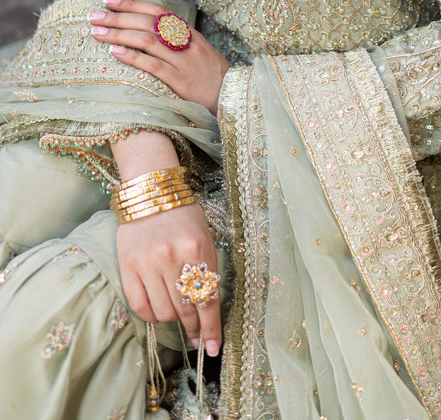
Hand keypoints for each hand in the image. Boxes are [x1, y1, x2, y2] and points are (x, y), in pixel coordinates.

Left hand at [89, 0, 229, 113]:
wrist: (235, 100)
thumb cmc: (214, 78)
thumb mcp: (201, 53)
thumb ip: (180, 42)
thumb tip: (151, 31)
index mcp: (191, 34)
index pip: (158, 11)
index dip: (133, 4)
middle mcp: (188, 44)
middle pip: (149, 23)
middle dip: (118, 17)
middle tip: (93, 16)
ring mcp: (185, 62)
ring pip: (148, 41)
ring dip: (120, 34)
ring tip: (97, 33)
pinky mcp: (182, 83)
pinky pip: (154, 66)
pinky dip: (133, 57)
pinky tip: (115, 53)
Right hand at [117, 201, 221, 354]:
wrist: (151, 192)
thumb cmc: (184, 216)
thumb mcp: (205, 238)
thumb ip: (207, 270)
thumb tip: (208, 310)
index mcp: (195, 248)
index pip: (206, 299)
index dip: (211, 328)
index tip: (213, 348)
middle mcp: (171, 257)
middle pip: (185, 309)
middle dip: (194, 328)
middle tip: (197, 336)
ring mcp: (147, 262)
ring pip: (163, 312)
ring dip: (173, 320)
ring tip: (177, 314)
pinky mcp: (128, 266)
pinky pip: (140, 306)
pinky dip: (151, 315)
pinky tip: (158, 310)